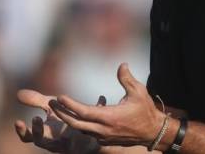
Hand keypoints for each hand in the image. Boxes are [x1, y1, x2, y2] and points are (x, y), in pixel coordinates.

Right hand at [15, 89, 104, 152]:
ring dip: (63, 131)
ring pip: (64, 143)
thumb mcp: (51, 109)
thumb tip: (18, 94)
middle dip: (38, 131)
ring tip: (65, 120)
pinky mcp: (86, 144)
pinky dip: (91, 123)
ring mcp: (70, 145)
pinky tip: (100, 101)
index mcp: (45, 135)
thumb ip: (36, 101)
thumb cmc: (65, 121)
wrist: (88, 134)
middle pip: (42, 141)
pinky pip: (88, 136)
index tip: (18, 121)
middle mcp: (55, 142)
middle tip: (36, 118)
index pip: (29, 137)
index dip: (23, 131)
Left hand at [49, 63, 166, 147]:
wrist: (153, 131)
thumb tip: (122, 64)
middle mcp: (104, 129)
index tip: (59, 97)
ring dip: (69, 119)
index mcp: (110, 117)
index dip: (70, 105)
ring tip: (59, 108)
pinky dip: (80, 123)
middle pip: (76, 123)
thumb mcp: (138, 91)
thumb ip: (127, 78)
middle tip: (51, 103)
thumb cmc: (145, 110)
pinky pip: (88, 131)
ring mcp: (103, 136)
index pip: (84, 112)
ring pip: (80, 129)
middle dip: (62, 113)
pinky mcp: (105, 139)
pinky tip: (78, 114)